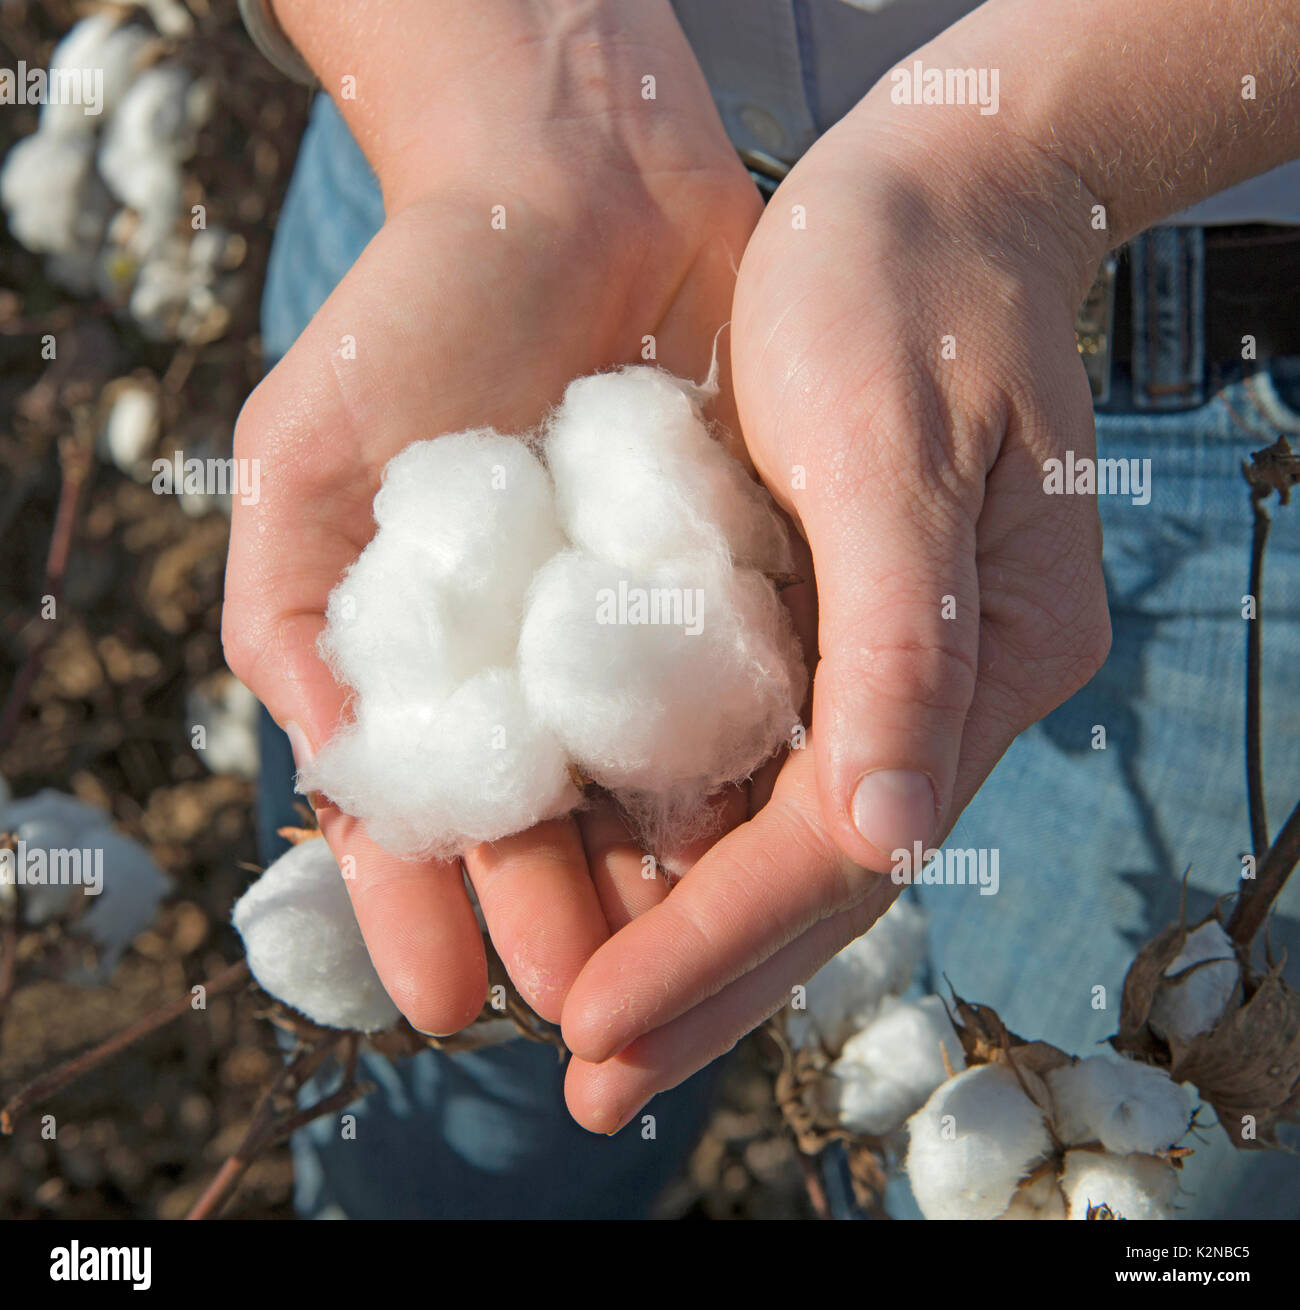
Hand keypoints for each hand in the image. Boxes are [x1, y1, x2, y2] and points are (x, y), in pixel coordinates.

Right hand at [222, 8, 762, 1035]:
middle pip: (550, 829)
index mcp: (430, 662)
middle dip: (563, 923)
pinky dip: (752, 768)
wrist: (574, 189)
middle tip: (590, 1006)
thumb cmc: (416, 317)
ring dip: (666, 879)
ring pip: (653, 791)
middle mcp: (540, 670)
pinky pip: (747, 699)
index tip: (445, 998)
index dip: (426, 911)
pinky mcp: (737, 589)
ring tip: (679, 960)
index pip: (423, 816)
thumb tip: (330, 768)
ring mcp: (642, 638)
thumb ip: (293, 615)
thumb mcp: (307, 459)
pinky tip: (765, 836)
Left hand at [560, 83, 1112, 1129]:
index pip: (832, 852)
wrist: (922, 202)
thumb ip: (902, 654)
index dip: (713, 947)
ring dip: (689, 939)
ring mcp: (886, 670)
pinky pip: (757, 768)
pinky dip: (688, 842)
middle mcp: (936, 694)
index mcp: (980, 666)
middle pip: (810, 879)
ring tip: (598, 1027)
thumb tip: (888, 841)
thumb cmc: (904, 301)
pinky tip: (621, 891)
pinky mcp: (828, 630)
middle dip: (699, 987)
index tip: (602, 1029)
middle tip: (594, 1083)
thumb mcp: (894, 459)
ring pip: (779, 842)